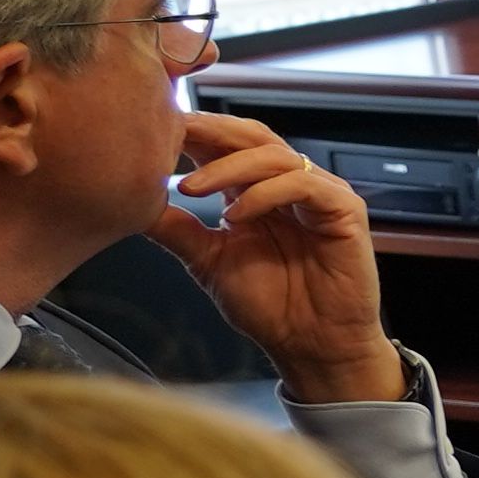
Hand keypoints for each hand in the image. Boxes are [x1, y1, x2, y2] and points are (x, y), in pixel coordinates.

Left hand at [149, 110, 398, 405]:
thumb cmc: (270, 307)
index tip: (152, 132)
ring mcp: (320, 194)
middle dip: (209, 132)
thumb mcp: (208, 261)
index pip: (226, 145)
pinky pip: (302, 184)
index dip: (193, 133)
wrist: (311, 346)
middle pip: (252, 135)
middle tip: (171, 135)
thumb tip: (133, 202)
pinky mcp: (345, 210)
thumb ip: (177, 229)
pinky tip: (235, 215)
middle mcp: (290, 185)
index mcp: (258, 191)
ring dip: (228, 167)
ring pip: (274, 155)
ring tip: (191, 189)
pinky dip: (264, 193)